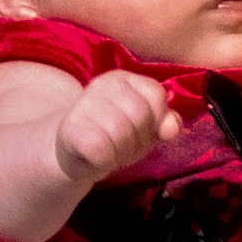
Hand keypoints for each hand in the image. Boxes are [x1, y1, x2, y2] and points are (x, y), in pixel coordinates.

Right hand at [48, 67, 182, 190]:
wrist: (70, 151)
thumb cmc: (113, 135)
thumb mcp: (145, 125)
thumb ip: (165, 121)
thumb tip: (172, 128)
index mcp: (124, 79)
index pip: (156, 94)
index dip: (155, 119)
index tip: (140, 129)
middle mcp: (103, 85)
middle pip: (141, 116)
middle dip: (139, 139)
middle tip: (123, 144)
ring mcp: (85, 105)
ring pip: (122, 134)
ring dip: (122, 152)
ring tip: (111, 150)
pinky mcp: (71, 130)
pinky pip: (102, 152)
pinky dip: (105, 162)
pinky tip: (96, 157)